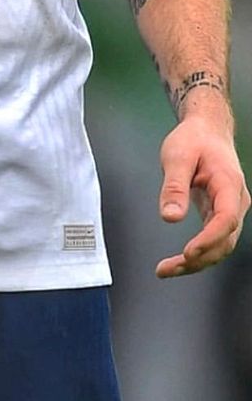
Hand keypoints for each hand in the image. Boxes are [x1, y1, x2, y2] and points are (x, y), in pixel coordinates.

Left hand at [157, 115, 250, 278]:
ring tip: (165, 270)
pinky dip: (197, 254)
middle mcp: (235, 202)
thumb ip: (174, 187)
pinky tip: (176, 263)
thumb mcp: (177, 156)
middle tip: (166, 269)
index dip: (209, 239)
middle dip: (198, 259)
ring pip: (221, 246)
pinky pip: (213, 241)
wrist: (207, 130)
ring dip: (196, 262)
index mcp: (229, 184)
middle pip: (225, 240)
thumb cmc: (193, 139)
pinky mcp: (220, 215)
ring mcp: (230, 210)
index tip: (188, 252)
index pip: (225, 218)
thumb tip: (170, 218)